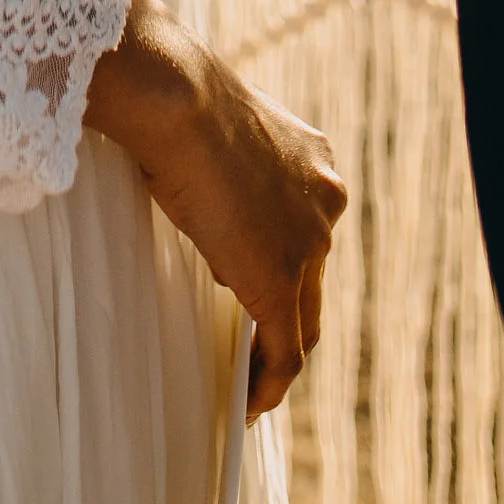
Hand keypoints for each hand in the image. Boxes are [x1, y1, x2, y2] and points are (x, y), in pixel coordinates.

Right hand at [84, 0, 346, 419]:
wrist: (177, 99)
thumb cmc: (177, 102)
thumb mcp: (218, 137)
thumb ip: (231, 176)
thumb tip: (212, 216)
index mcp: (315, 160)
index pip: (306, 231)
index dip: (285, 266)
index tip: (253, 286)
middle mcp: (327, 201)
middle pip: (312, 278)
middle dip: (283, 311)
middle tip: (252, 345)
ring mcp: (309, 244)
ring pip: (303, 317)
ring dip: (274, 349)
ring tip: (246, 377)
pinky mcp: (281, 283)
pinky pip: (287, 350)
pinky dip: (271, 382)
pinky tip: (250, 403)